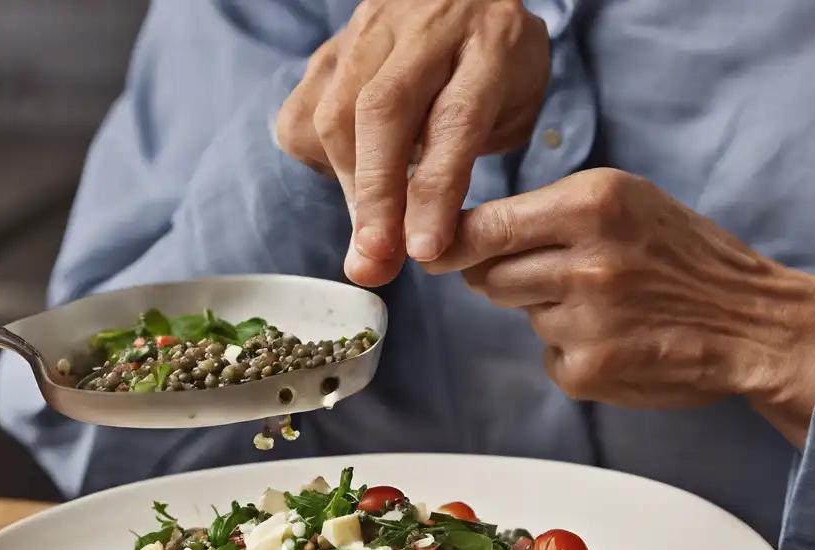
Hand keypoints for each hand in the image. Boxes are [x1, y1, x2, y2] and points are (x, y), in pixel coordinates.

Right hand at [276, 0, 549, 286]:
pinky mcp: (332, 46)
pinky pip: (305, 111)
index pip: (456, 119)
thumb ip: (462, 176)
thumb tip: (401, 248)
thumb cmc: (495, 70)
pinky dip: (320, 162)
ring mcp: (372, 30)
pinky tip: (351, 179)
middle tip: (375, 257)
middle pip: (384, 111)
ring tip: (370, 237)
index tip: (424, 250)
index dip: (436, 191)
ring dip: (349, 189)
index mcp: (490, 43)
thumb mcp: (508, 115)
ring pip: (339, 111)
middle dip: (376, 195)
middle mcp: (427, 26)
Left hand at [425, 169, 814, 446]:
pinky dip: (573, 352)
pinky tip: (619, 341)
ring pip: (522, 314)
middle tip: (564, 276)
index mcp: (593, 204)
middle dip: (508, 277)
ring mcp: (585, 321)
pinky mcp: (588, 371)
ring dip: (549, 312)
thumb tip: (461, 238)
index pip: (486, 226)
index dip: (449, 243)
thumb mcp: (627, 204)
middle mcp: (585, 261)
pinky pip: (550, 356)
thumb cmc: (685, 257)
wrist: (753, 323)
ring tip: (609, 307)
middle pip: (488, 276)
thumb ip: (549, 213)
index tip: (429, 252)